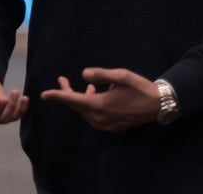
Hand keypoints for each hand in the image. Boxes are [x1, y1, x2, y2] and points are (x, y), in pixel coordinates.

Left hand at [39, 67, 160, 132]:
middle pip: (77, 106)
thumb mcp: (121, 76)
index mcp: (99, 106)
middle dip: (68, 93)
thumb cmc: (140, 88)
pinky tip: (96, 94)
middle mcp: (100, 118)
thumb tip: (83, 74)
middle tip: (62, 79)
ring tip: (85, 85)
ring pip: (85, 111)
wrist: (159, 105)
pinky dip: (91, 105)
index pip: (72, 100)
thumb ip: (101, 74)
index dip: (57, 96)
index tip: (43, 95)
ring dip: (81, 98)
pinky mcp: (112, 127)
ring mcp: (106, 125)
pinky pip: (94, 116)